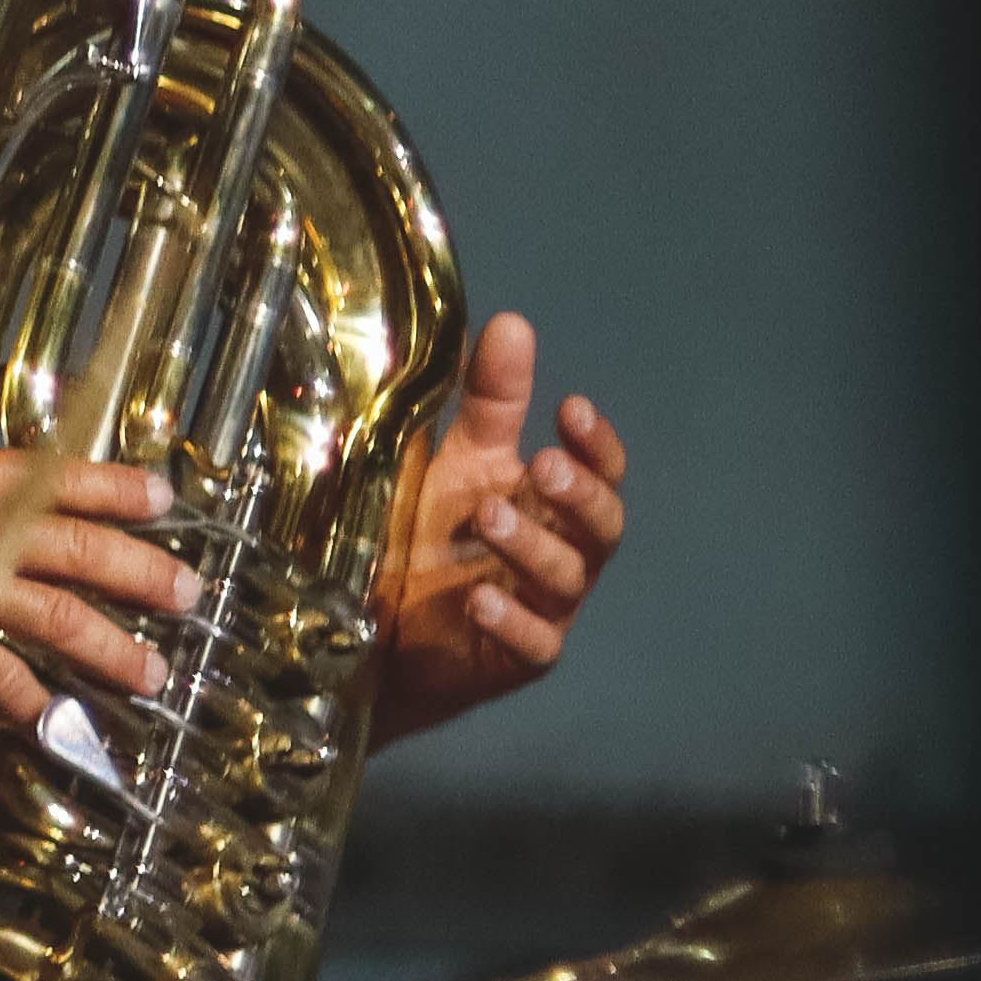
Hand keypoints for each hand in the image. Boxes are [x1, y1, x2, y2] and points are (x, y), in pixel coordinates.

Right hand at [0, 429, 195, 720]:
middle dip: (147, 574)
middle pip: (85, 551)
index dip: (124, 490)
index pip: (66, 478)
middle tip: (186, 592)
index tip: (162, 500)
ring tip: (148, 671)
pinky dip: (34, 699)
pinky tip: (55, 715)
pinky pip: (1, 675)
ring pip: (62, 617)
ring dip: (113, 648)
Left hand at [366, 311, 627, 744]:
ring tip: (487, 517)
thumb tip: (512, 323)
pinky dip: (512, 621)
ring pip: (567, 578)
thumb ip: (488, 402)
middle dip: (581, 493)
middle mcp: (559, 552)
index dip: (598, 444)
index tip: (572, 409)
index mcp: (548, 502)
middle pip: (603, 526)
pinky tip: (480, 599)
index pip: (601, 471)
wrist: (377, 631)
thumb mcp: (454, 462)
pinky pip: (533, 644)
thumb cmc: (428, 536)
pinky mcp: (514, 657)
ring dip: (532, 546)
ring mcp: (541, 607)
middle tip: (545, 465)